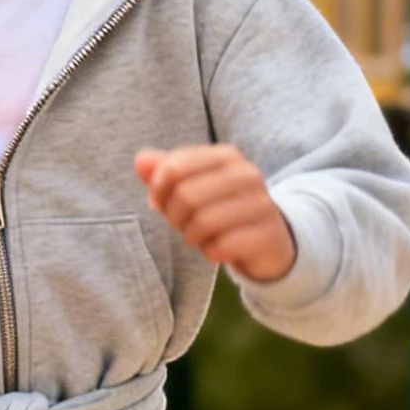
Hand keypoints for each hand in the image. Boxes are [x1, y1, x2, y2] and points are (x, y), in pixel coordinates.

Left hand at [135, 143, 295, 282]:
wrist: (269, 238)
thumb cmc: (222, 209)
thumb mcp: (192, 186)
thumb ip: (165, 172)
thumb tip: (140, 161)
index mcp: (226, 156)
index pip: (174, 167)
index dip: (158, 190)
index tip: (162, 202)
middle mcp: (247, 174)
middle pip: (186, 195)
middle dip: (175, 217)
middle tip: (183, 224)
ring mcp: (260, 204)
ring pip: (202, 222)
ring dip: (192, 237)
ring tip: (200, 236)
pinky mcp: (265, 235)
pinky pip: (220, 246)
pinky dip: (210, 252)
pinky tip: (218, 249)